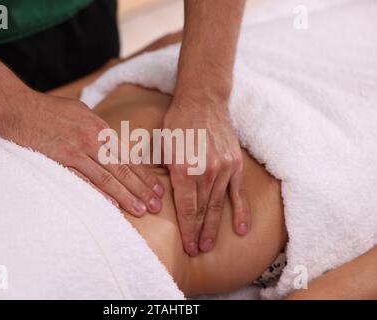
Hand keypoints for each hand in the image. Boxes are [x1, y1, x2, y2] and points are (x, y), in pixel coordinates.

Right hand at [0, 91, 163, 215]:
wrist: (18, 107)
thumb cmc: (49, 110)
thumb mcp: (81, 112)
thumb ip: (97, 129)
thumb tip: (110, 142)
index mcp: (100, 129)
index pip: (128, 157)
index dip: (144, 175)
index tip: (157, 190)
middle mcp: (93, 139)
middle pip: (123, 169)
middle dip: (142, 189)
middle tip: (156, 206)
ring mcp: (77, 150)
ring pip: (107, 177)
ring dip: (126, 195)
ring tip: (141, 210)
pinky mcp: (60, 159)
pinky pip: (83, 179)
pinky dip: (97, 193)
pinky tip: (111, 204)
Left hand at [163, 97, 250, 255]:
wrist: (202, 101)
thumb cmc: (177, 123)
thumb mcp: (161, 147)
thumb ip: (162, 173)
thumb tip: (156, 196)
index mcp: (184, 169)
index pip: (187, 208)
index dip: (187, 230)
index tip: (187, 246)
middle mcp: (205, 172)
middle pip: (202, 211)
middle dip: (198, 233)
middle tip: (196, 251)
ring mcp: (223, 168)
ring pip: (218, 205)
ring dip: (214, 227)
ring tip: (209, 245)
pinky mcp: (235, 164)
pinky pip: (238, 192)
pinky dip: (240, 211)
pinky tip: (241, 229)